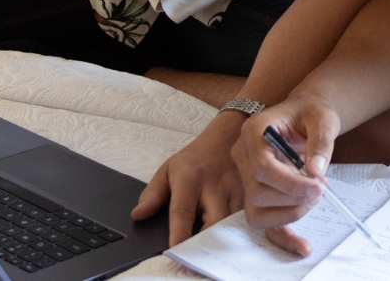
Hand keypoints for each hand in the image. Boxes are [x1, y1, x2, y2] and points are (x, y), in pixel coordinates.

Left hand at [133, 110, 248, 245]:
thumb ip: (153, 193)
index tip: (175, 249)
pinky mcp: (251, 195)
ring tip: (214, 248)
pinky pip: (246, 218)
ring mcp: (236, 190)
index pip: (183, 211)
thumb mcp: (169, 169)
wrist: (229, 135)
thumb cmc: (196, 158)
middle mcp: (215, 186)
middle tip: (197, 255)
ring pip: (232, 223)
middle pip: (213, 222)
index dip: (179, 233)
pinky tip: (233, 237)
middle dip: (206, 241)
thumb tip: (138, 214)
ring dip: (223, 238)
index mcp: (190, 179)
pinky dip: (239, 230)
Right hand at [233, 94, 342, 256]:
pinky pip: (262, 221)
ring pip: (255, 212)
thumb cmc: (311, 113)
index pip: (262, 167)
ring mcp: (246, 176)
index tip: (318, 187)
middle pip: (257, 192)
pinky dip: (282, 236)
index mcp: (253, 131)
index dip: (290, 183)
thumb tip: (316, 171)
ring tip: (313, 199)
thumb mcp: (322, 118)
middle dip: (292, 198)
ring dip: (289, 214)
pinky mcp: (256, 192)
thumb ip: (320, 141)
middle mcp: (242, 155)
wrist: (305, 115)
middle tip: (320, 189)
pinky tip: (302, 245)